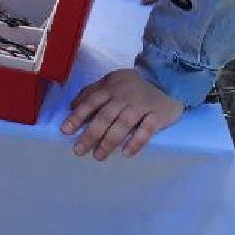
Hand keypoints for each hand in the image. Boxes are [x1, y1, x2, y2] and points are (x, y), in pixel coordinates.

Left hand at [61, 68, 182, 159]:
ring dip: (109, 142)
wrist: (168, 77)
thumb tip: (72, 106)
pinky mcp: (157, 115)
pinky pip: (146, 130)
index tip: (65, 131)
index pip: (91, 102)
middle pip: (104, 117)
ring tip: (98, 156)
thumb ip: (92, 91)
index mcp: (110, 88)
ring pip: (123, 125)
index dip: (77, 116)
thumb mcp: (111, 80)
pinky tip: (126, 153)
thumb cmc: (134, 83)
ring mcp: (141, 106)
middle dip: (90, 134)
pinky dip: (136, 142)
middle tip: (78, 150)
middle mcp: (124, 97)